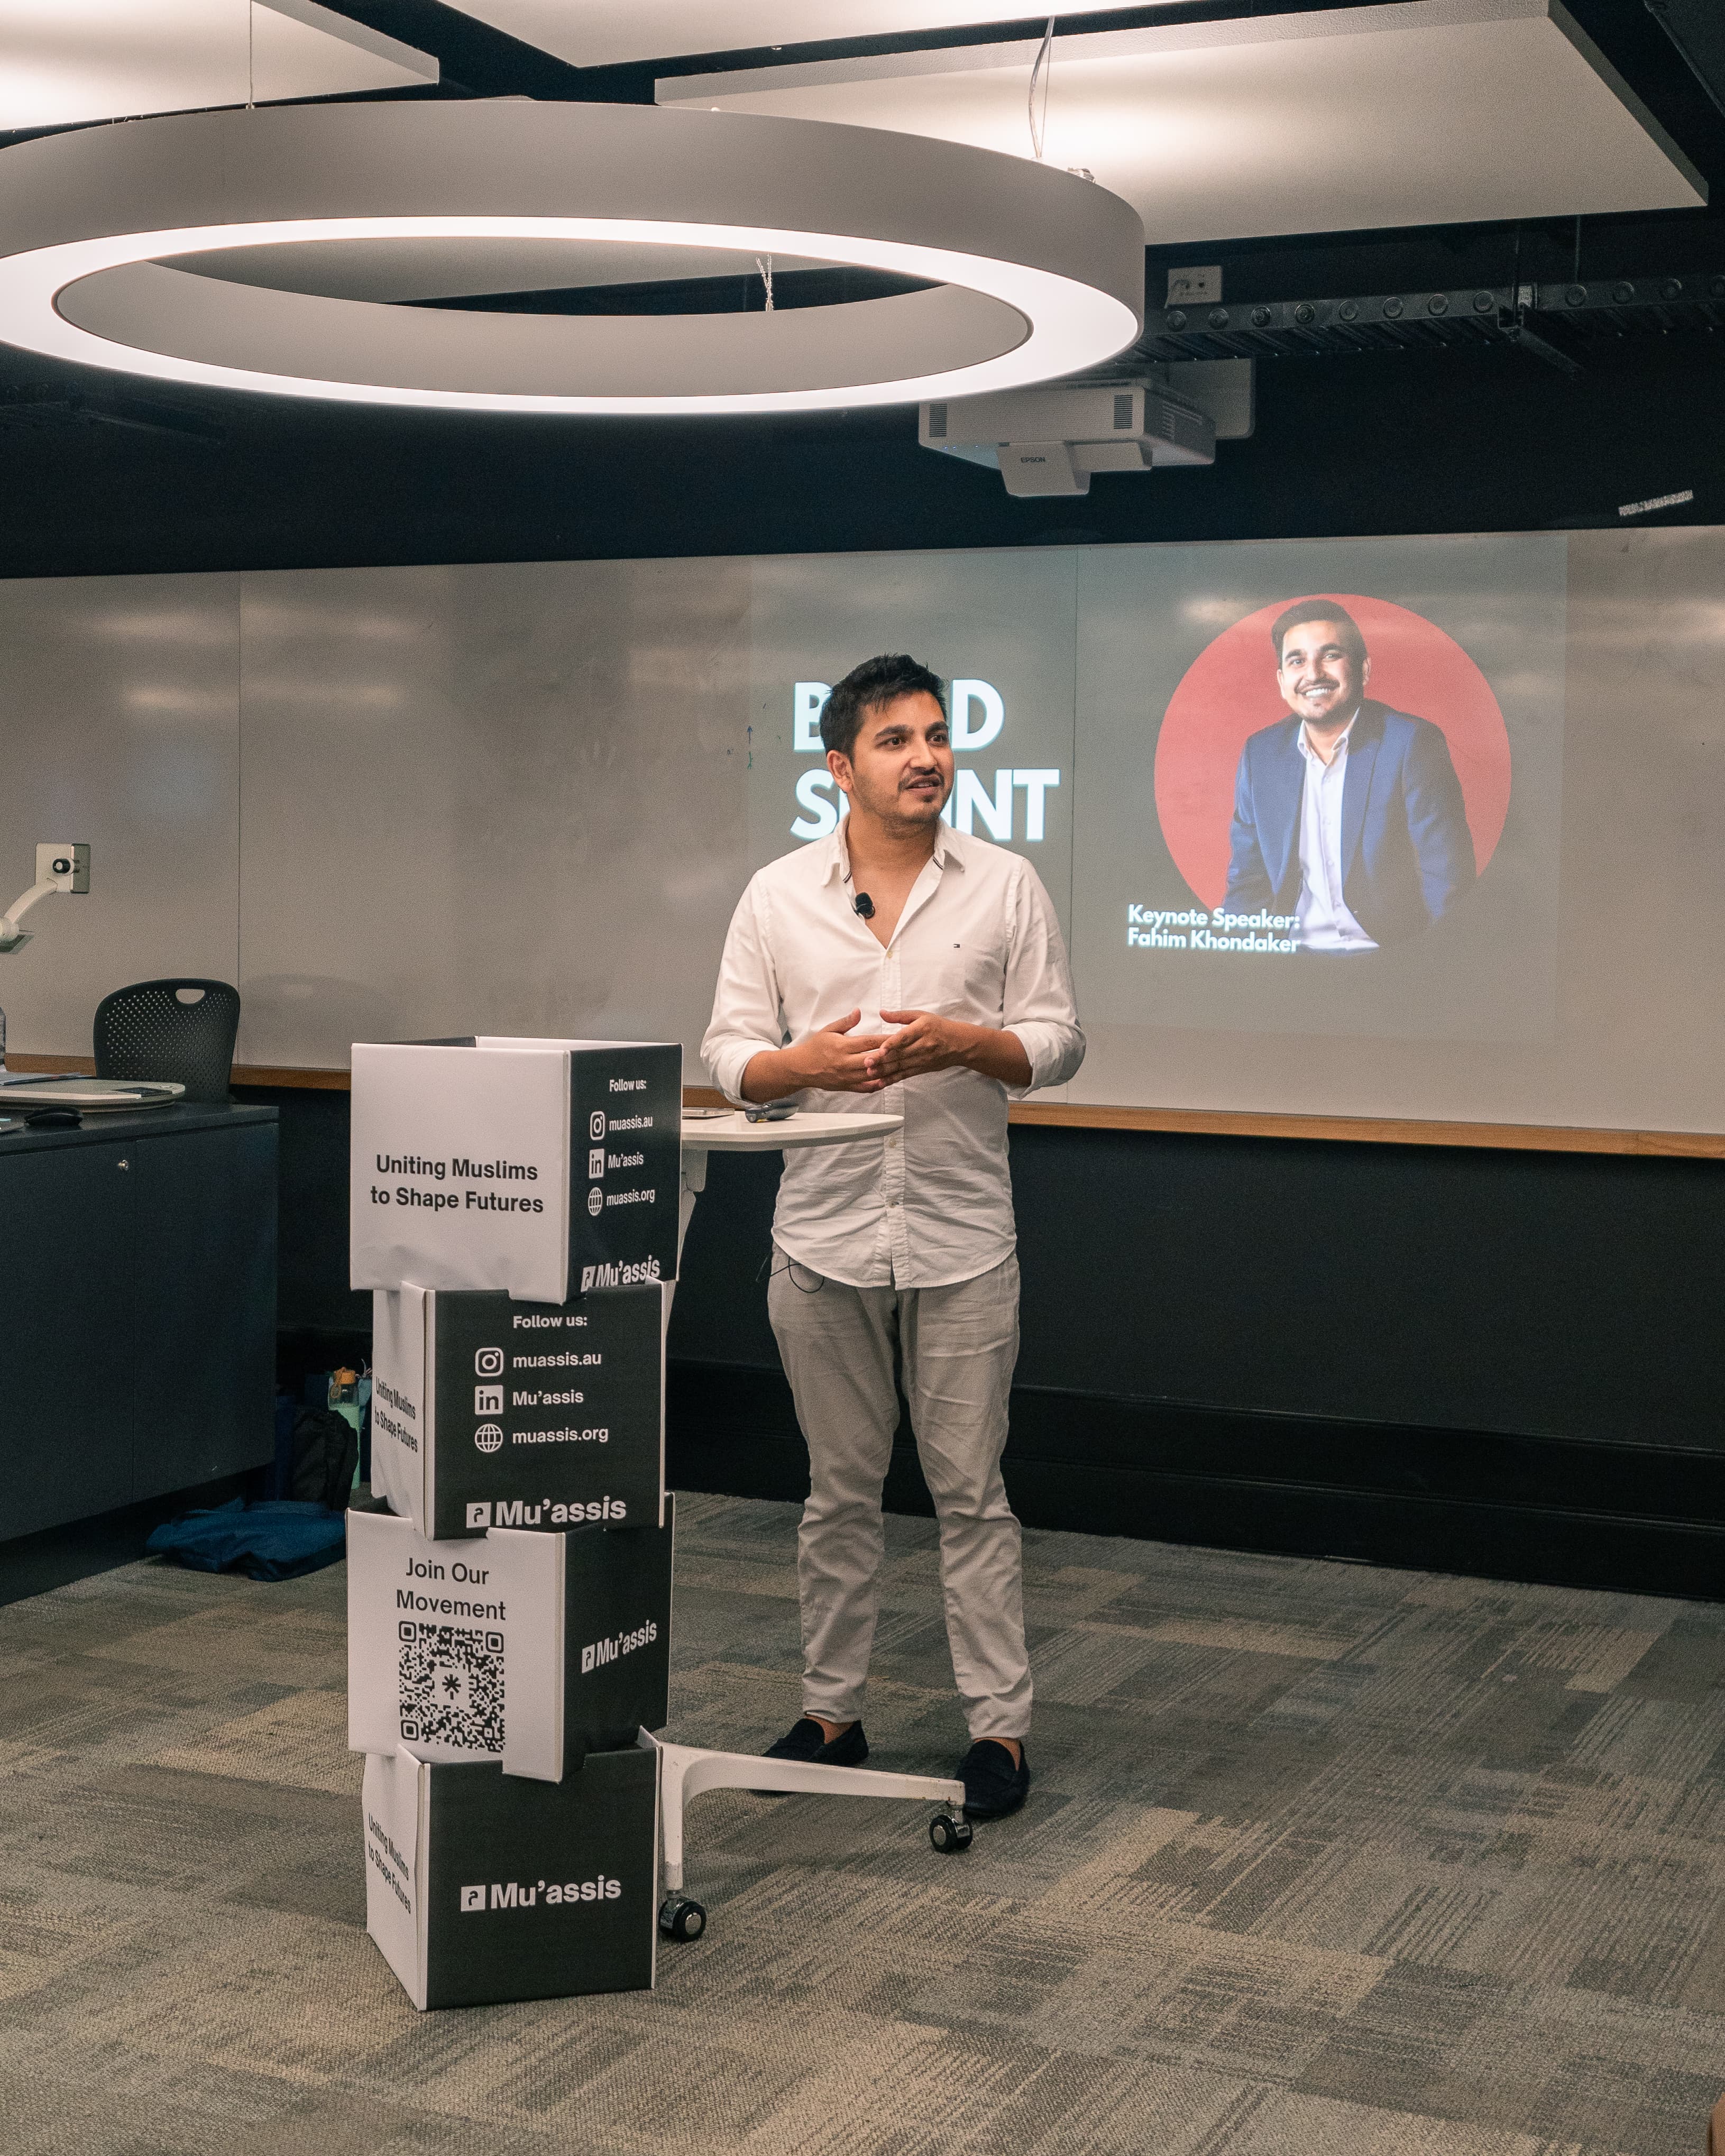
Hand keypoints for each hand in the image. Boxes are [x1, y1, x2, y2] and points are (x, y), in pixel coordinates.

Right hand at [740, 1011, 889, 1100]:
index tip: (899, 1036)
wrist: (801, 1068)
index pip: (869, 1042)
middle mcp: (845, 1063)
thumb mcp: (828, 1030)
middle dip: (891, 1056)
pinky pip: (866, 1088)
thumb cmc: (816, 1047)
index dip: (885, 1039)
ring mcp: (847, 1077)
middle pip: (874, 1060)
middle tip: (906, 1051)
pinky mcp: (847, 1087)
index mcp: (842, 1046)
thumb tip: (859, 1011)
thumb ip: (846, 1022)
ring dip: (887, 1071)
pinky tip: (888, 1079)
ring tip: (902, 1065)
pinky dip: (878, 1085)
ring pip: (872, 1075)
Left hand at [865, 1010, 976, 1084]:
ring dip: (884, 1070)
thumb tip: (881, 1013)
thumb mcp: (921, 1015)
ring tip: (869, 1073)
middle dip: (882, 1059)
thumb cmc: (938, 1026)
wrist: (959, 1043)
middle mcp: (923, 1045)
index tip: (880, 1049)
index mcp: (922, 1029)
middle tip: (866, 1062)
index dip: (891, 1044)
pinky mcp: (922, 1068)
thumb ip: (899, 1015)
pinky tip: (881, 1083)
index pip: (904, 1037)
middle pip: (900, 1053)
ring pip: (901, 1066)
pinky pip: (905, 1075)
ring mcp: (923, 1059)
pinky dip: (892, 1079)